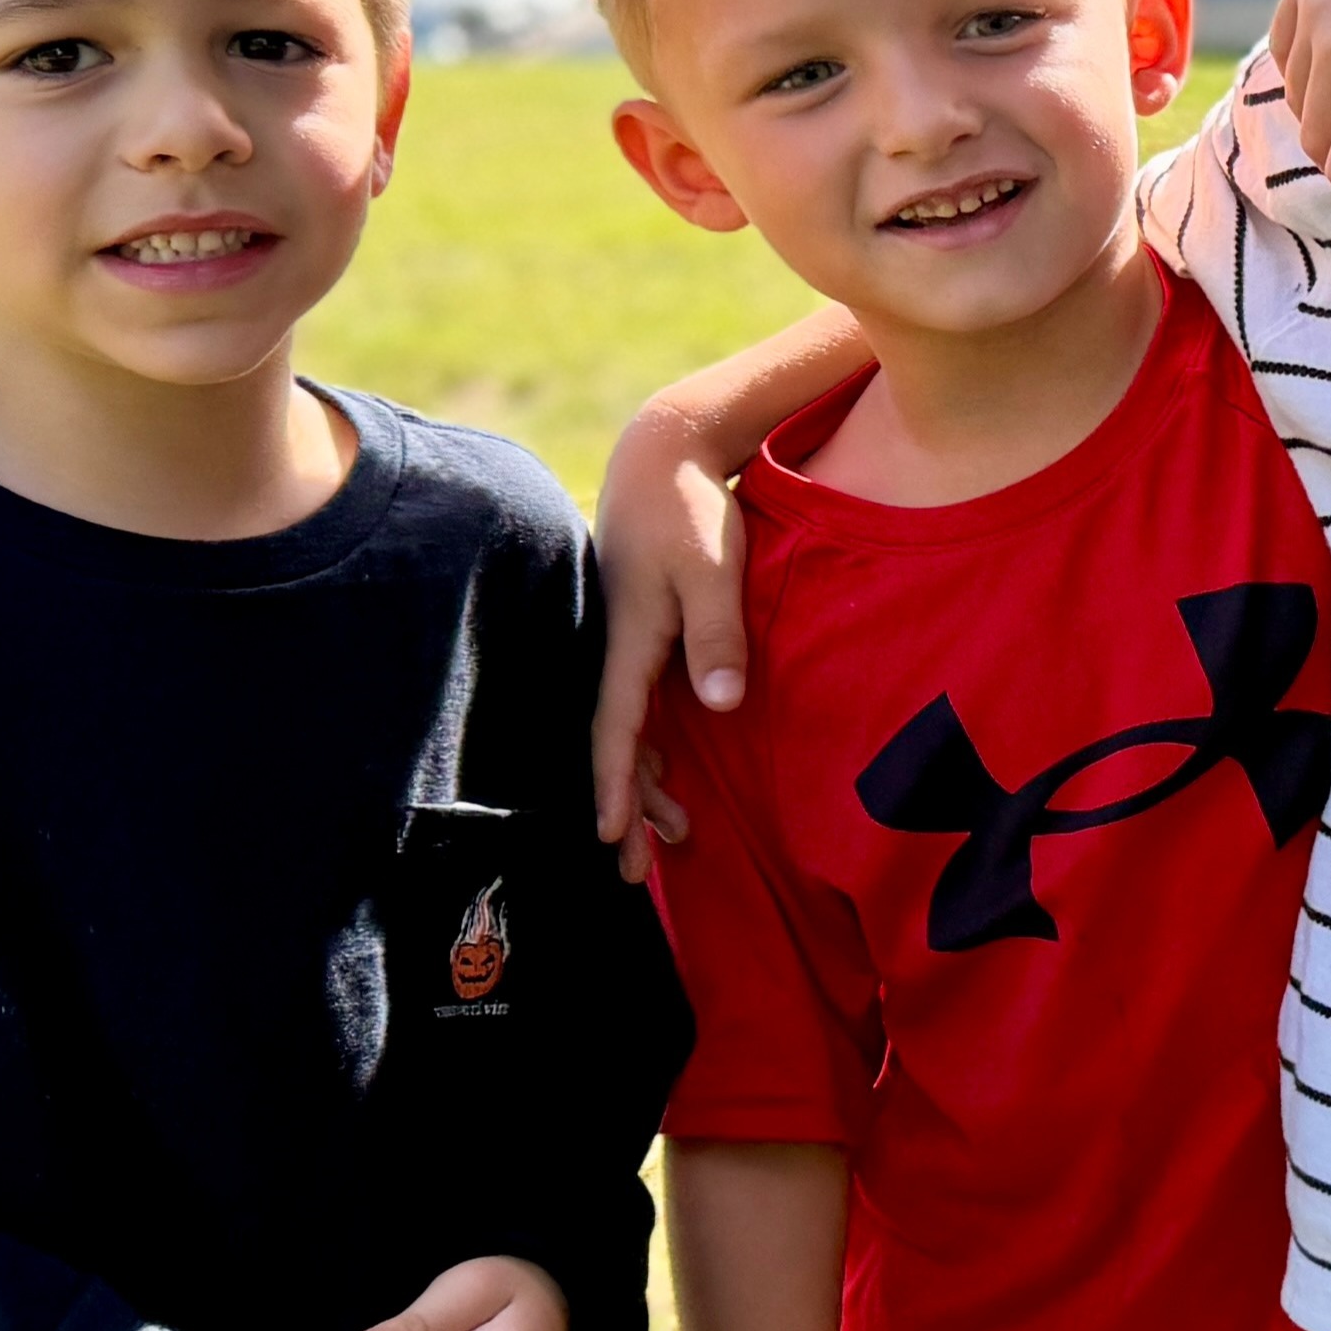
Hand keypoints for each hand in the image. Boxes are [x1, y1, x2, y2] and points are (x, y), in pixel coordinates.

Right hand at [590, 410, 755, 881]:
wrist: (663, 458)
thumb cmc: (690, 512)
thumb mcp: (713, 570)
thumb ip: (718, 635)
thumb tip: (721, 704)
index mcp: (629, 643)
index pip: (616, 730)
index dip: (614, 785)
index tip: (610, 836)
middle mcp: (620, 651)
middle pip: (618, 746)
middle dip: (624, 809)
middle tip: (633, 873)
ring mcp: (630, 646)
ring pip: (631, 732)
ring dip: (644, 787)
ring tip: (672, 840)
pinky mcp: (647, 637)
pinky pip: (642, 709)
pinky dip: (652, 751)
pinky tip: (670, 780)